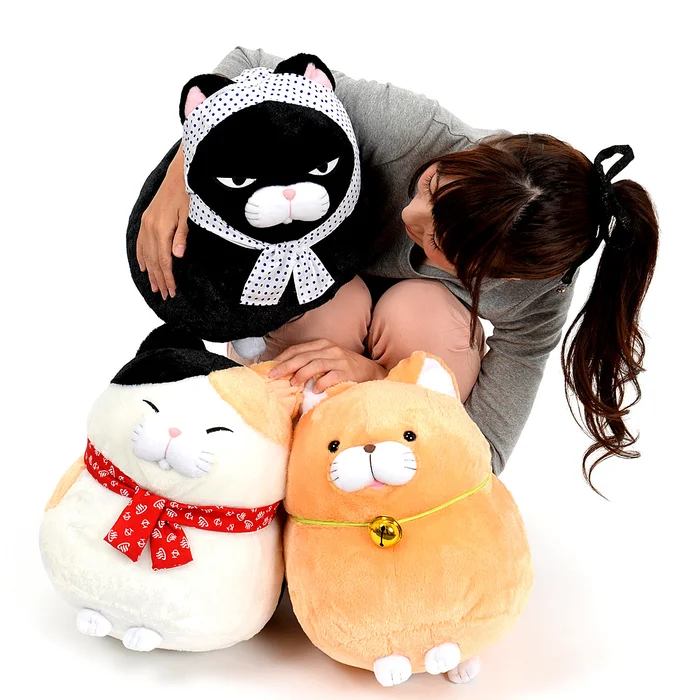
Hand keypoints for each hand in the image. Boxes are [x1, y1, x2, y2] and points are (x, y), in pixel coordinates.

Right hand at [136, 145, 189, 298]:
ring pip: (145, 254)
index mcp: (161, 228)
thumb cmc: (187, 194)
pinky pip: (140, 243)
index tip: (172, 291)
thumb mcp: (189, 215)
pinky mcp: (146, 220)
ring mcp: (146, 224)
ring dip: (150, 272)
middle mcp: (150, 227)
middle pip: (153, 260)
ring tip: (155, 287)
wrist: (178, 175)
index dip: (168, 277)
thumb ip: (182, 236)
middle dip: (160, 279)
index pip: (164, 260)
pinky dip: (141, 257)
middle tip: (165, 295)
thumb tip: (177, 256)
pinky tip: (144, 268)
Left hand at [267, 339, 387, 392]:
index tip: (270, 368)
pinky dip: (321, 383)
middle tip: (274, 376)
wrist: (371, 372)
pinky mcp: (347, 372)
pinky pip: (331, 376)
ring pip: (315, 364)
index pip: (298, 349)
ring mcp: (339, 360)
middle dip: (286, 366)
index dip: (283, 358)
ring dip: (301, 374)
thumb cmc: (344, 367)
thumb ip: (310, 362)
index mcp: (322, 344)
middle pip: (303, 356)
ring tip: (292, 384)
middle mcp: (330, 349)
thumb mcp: (327, 359)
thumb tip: (286, 373)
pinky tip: (314, 390)